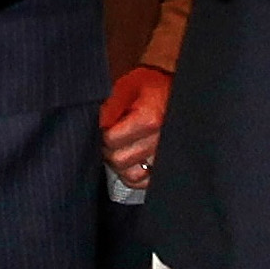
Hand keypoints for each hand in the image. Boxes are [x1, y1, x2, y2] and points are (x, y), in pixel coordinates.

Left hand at [99, 63, 172, 185]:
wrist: (172, 90)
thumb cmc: (149, 86)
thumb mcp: (126, 86)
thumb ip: (109, 106)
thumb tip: (97, 125)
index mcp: (150, 119)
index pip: (112, 140)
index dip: (102, 133)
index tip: (103, 127)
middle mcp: (160, 141)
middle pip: (120, 160)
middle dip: (108, 150)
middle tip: (108, 138)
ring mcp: (165, 155)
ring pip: (132, 176)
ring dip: (120, 165)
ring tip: (119, 149)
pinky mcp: (167, 165)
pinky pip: (145, 182)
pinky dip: (134, 175)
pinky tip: (130, 161)